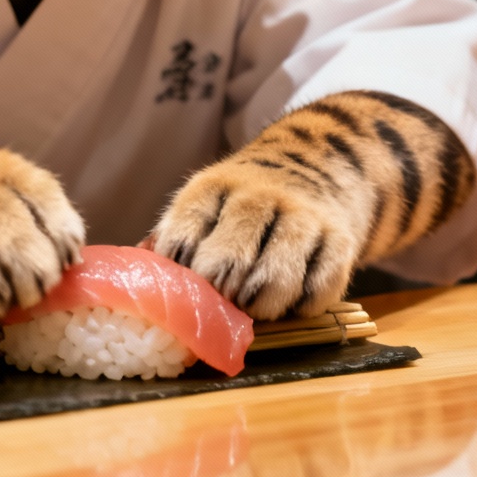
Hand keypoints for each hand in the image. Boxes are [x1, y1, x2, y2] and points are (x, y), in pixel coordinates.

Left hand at [149, 159, 356, 320]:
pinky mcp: (339, 241)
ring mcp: (301, 218)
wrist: (316, 169)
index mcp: (213, 188)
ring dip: (259, 307)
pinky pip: (318, 291)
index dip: (176, 267)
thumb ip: (176, 243)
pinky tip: (291, 301)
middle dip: (216, 295)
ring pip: (275, 279)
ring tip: (253, 308)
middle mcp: (257, 197)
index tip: (176, 288)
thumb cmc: (242, 207)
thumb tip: (136, 280)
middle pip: (229, 259)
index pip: (184, 228)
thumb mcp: (206, 207)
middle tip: (216, 307)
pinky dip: (301, 307)